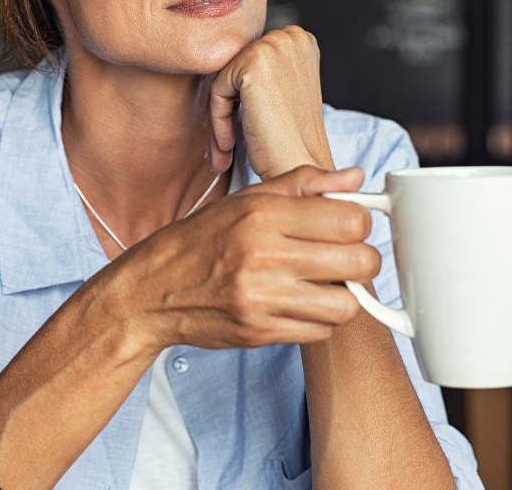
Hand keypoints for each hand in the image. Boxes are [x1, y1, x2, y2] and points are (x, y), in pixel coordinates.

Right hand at [111, 165, 380, 351]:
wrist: (151, 290)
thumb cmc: (200, 240)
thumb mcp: (245, 199)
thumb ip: (303, 184)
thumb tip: (355, 178)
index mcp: (262, 214)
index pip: (350, 219)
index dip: (358, 222)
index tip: (346, 226)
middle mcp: (263, 255)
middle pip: (359, 261)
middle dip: (360, 258)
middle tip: (342, 256)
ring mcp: (261, 298)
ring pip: (347, 304)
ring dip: (342, 294)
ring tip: (321, 283)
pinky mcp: (259, 332)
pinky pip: (320, 332)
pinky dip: (318, 320)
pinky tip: (298, 303)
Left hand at [208, 25, 332, 178]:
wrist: (302, 167)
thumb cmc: (291, 140)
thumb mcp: (282, 91)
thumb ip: (262, 70)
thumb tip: (221, 60)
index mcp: (300, 40)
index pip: (249, 60)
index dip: (241, 98)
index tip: (241, 128)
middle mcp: (291, 36)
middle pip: (235, 68)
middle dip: (229, 107)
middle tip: (227, 145)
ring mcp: (273, 46)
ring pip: (223, 79)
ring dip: (220, 117)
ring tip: (227, 149)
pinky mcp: (253, 62)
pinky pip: (217, 89)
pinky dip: (218, 121)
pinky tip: (229, 145)